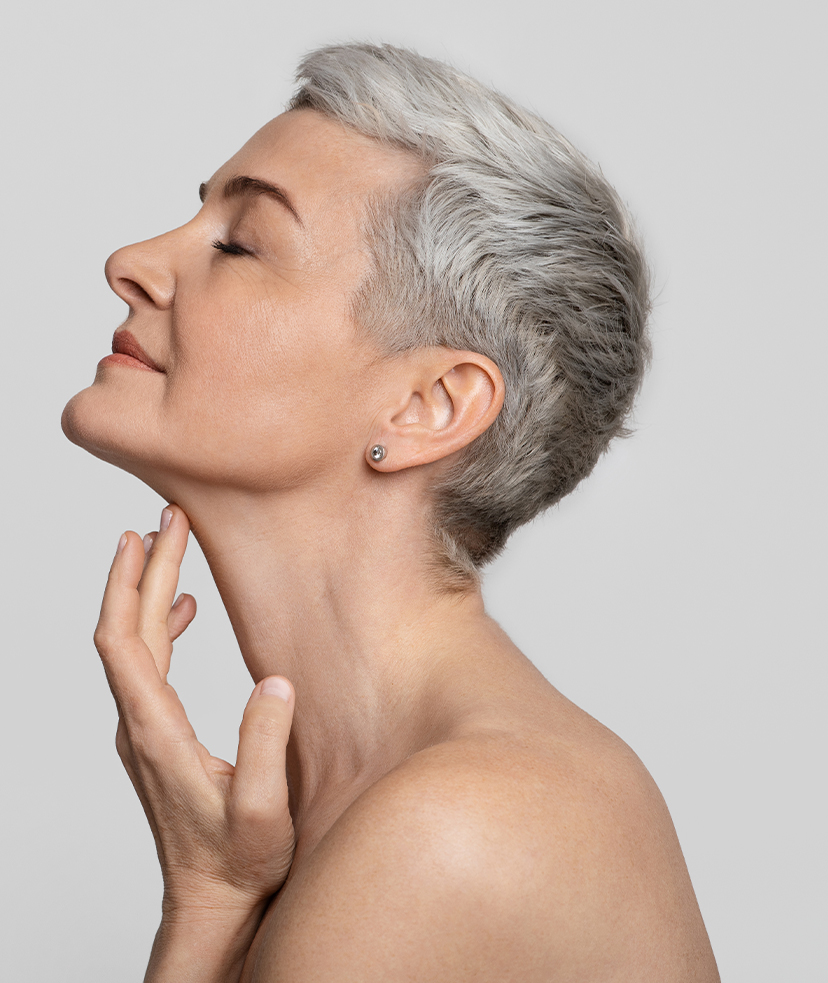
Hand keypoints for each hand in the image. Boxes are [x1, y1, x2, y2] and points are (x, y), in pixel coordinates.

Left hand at [94, 504, 294, 923]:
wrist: (210, 902)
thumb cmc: (236, 862)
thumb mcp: (262, 809)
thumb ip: (267, 744)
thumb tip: (275, 680)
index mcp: (155, 732)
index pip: (124, 640)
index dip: (130, 583)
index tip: (144, 536)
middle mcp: (138, 725)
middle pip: (127, 630)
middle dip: (143, 569)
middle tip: (167, 519)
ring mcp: (143, 730)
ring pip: (134, 644)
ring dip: (148, 592)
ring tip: (169, 547)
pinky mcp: (156, 736)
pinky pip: (147, 665)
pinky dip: (161, 625)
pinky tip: (183, 610)